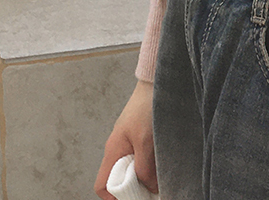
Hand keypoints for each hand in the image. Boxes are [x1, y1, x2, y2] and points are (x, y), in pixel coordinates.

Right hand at [94, 79, 158, 198]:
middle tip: (153, 189)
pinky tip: (166, 160)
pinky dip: (153, 163)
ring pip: (135, 168)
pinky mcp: (144, 134)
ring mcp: (131, 141)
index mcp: (113, 151)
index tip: (133, 199)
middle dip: (135, 187)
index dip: (114, 198)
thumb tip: (149, 189)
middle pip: (120, 179)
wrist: (158, 80)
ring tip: (162, 175)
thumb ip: (144, 167)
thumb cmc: (147, 106)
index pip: (102, 185)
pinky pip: (144, 156)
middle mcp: (119, 148)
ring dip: (147, 175)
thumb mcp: (146, 141)